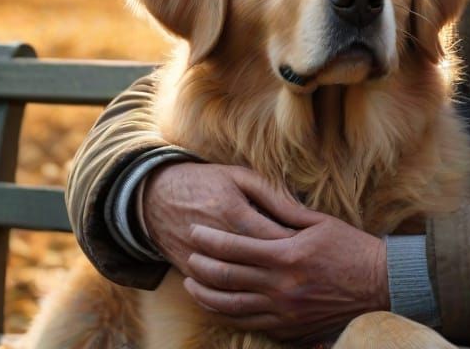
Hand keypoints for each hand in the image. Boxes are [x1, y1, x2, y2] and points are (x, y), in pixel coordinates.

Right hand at [141, 162, 300, 275]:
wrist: (155, 196)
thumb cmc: (205, 182)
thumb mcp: (240, 177)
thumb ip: (272, 193)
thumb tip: (303, 213)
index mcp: (234, 212)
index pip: (275, 239)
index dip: (298, 247)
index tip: (314, 250)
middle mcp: (217, 239)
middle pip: (261, 264)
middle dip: (285, 270)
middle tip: (304, 270)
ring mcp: (201, 258)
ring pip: (240, 283)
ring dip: (264, 286)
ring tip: (283, 282)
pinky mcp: (189, 272)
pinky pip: (218, 290)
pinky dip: (239, 293)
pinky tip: (258, 291)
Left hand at [182, 208, 389, 342]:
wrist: (380, 284)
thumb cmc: (352, 248)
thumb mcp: (320, 223)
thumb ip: (286, 213)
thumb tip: (260, 198)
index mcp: (286, 255)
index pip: (233, 247)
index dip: (208, 239)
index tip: (195, 231)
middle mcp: (280, 285)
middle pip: (225, 276)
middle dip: (200, 265)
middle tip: (188, 255)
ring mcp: (283, 311)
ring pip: (230, 305)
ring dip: (205, 294)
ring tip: (191, 284)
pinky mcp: (289, 328)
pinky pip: (248, 323)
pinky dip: (227, 314)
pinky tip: (217, 305)